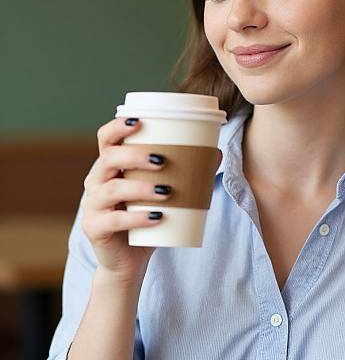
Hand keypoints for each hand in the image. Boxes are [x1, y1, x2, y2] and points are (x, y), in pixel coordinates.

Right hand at [82, 117, 172, 284]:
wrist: (128, 260)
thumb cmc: (146, 218)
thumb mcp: (161, 192)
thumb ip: (183, 172)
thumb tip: (216, 152)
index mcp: (110, 166)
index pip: (106, 139)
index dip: (118, 127)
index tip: (139, 121)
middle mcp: (96, 182)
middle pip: (108, 158)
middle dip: (135, 156)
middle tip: (162, 160)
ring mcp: (93, 206)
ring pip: (112, 189)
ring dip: (141, 188)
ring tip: (167, 190)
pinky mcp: (95, 229)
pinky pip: (114, 220)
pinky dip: (138, 218)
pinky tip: (157, 217)